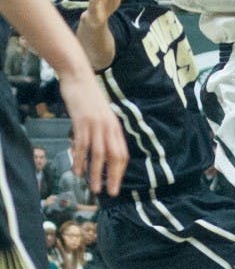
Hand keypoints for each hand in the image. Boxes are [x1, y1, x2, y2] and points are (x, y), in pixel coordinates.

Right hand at [58, 72, 127, 196]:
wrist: (78, 76)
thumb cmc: (89, 96)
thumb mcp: (101, 114)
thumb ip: (104, 130)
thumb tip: (103, 149)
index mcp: (115, 127)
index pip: (122, 153)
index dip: (120, 171)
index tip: (116, 184)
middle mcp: (108, 127)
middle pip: (114, 156)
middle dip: (113, 176)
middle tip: (110, 193)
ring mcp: (95, 124)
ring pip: (98, 154)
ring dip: (96, 173)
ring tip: (93, 188)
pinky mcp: (82, 122)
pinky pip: (82, 145)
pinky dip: (80, 160)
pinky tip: (77, 171)